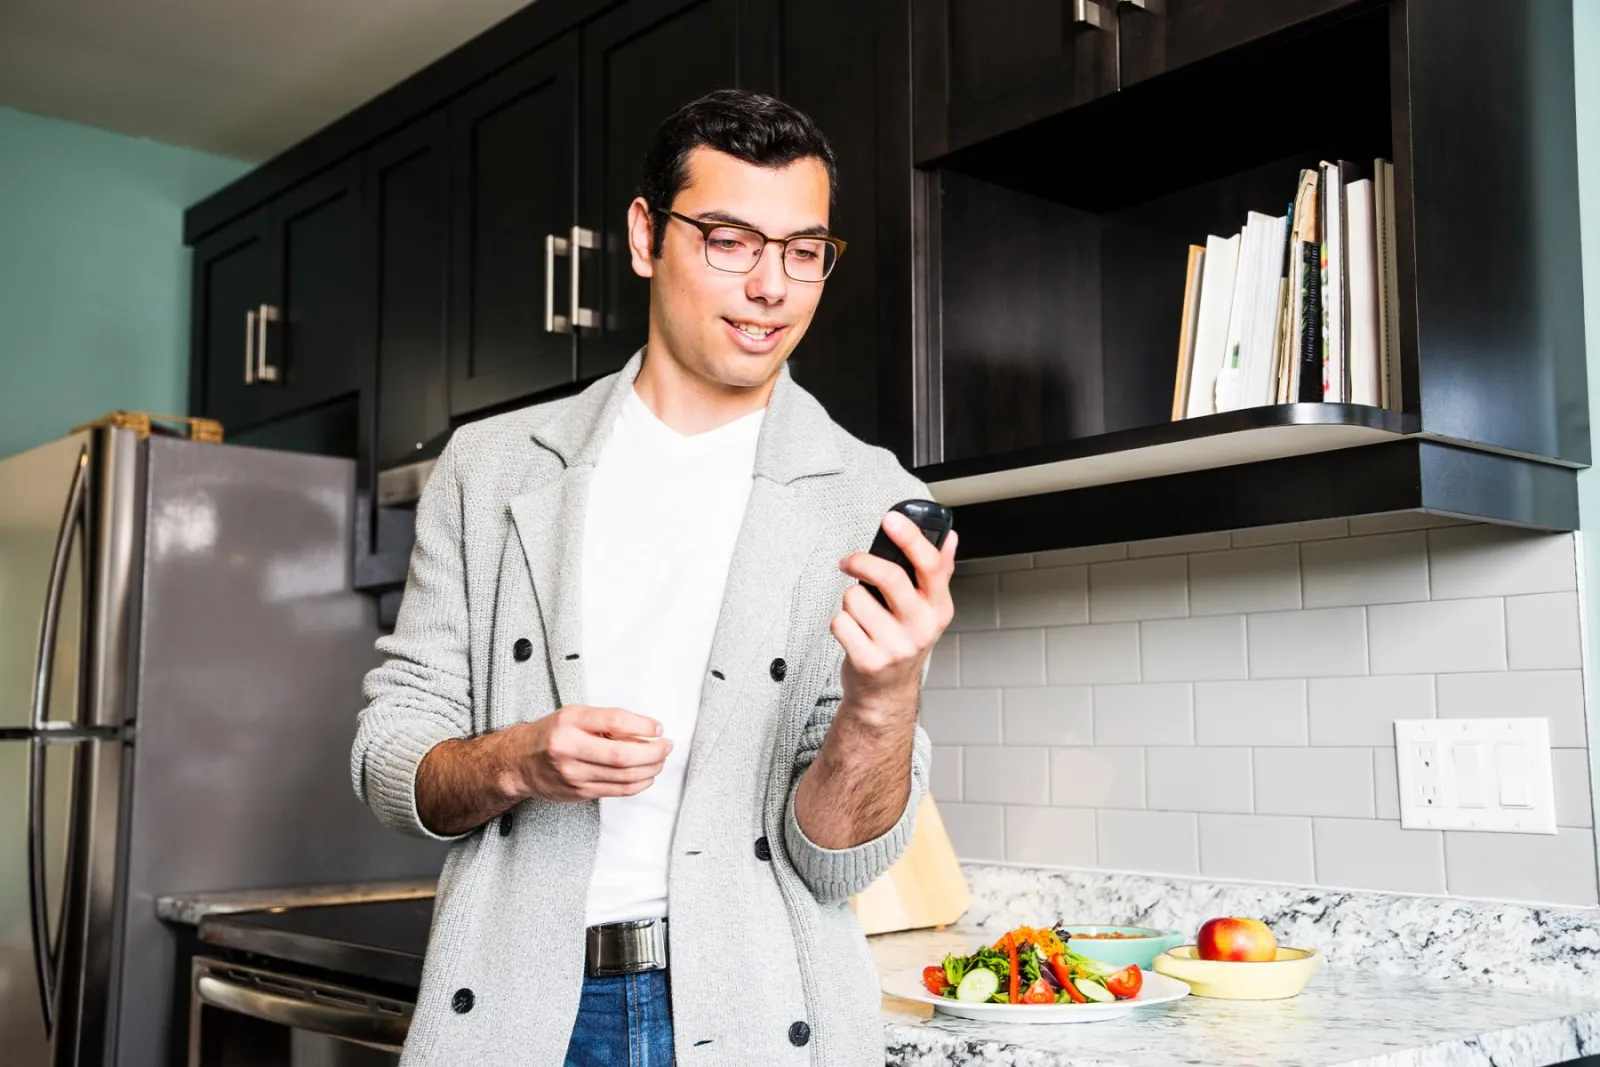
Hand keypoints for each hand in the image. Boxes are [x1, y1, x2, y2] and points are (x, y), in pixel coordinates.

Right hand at [505, 705, 671, 801]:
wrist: (520, 762)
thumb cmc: (552, 734)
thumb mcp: (575, 715)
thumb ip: (606, 721)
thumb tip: (646, 729)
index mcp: (569, 723)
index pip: (615, 721)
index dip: (643, 725)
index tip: (659, 727)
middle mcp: (569, 749)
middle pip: (623, 755)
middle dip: (653, 752)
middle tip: (667, 746)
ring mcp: (574, 775)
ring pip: (624, 777)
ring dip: (651, 769)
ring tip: (660, 760)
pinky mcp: (579, 793)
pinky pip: (618, 791)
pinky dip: (639, 783)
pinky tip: (647, 775)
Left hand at [832, 511, 957, 719]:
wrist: (886, 692)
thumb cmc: (903, 642)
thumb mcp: (927, 609)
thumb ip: (938, 573)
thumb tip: (949, 537)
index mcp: (939, 609)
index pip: (931, 565)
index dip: (910, 537)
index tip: (891, 519)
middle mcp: (921, 628)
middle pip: (889, 577)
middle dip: (861, 562)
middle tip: (849, 562)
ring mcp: (896, 647)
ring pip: (855, 597)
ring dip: (850, 601)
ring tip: (862, 615)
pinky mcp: (868, 661)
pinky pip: (840, 622)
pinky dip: (840, 623)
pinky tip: (853, 633)